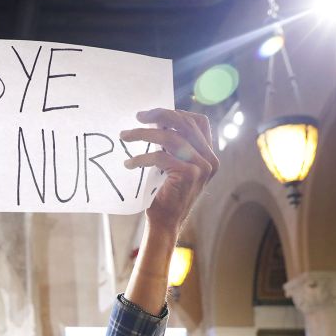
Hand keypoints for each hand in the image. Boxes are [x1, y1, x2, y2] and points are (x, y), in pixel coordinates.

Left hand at [121, 108, 217, 235]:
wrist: (165, 223)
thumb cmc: (165, 194)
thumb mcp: (173, 165)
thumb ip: (174, 146)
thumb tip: (156, 120)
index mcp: (209, 154)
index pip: (199, 122)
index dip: (177, 113)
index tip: (153, 114)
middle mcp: (210, 159)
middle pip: (185, 124)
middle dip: (159, 115)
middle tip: (138, 116)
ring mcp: (202, 167)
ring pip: (170, 138)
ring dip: (143, 134)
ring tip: (125, 136)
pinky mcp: (189, 174)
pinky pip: (160, 157)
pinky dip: (141, 158)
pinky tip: (129, 163)